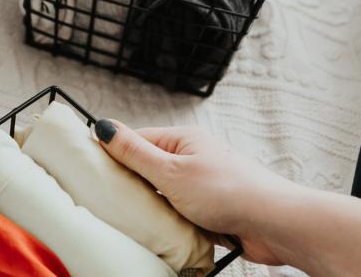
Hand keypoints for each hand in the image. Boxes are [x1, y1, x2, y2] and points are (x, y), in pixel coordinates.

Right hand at [93, 119, 306, 264]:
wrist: (273, 224)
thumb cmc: (229, 191)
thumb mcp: (172, 171)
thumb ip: (135, 152)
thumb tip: (104, 127)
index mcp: (184, 140)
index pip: (136, 141)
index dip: (112, 154)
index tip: (88, 169)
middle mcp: (192, 159)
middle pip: (147, 170)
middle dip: (129, 186)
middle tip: (105, 199)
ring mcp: (200, 186)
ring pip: (161, 196)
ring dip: (149, 208)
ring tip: (131, 219)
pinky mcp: (208, 211)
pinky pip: (177, 216)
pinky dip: (167, 224)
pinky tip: (156, 233)